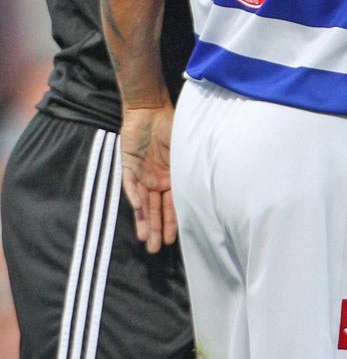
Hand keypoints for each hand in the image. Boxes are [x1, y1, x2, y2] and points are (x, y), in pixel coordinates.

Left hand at [120, 104, 176, 252]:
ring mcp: (143, 175)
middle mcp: (158, 180)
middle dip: (156, 229)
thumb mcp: (185, 150)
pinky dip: (135, 200)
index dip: (172, 222)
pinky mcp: (128, 167)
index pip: (172, 205)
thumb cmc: (172, 126)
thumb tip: (207, 185)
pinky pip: (130, 187)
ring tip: (145, 241)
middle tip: (155, 249)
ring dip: (144, 221)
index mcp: (173, 177)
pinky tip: (138, 215)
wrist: (150, 109)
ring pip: (143, 203)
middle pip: (157, 209)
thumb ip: (189, 168)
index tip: (172, 240)